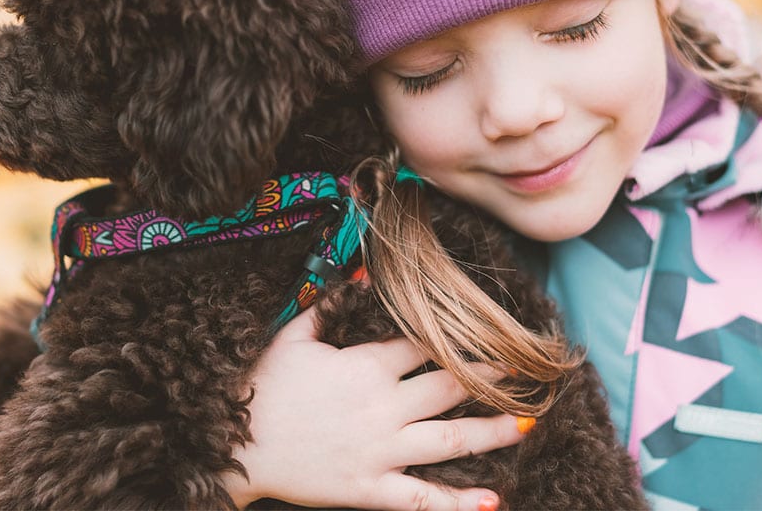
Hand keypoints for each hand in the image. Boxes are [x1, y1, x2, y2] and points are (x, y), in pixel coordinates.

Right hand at [223, 306, 526, 509]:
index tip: (491, 333)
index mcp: (365, 365)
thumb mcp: (294, 335)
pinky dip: (460, 503)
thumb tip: (365, 273)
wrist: (234, 446)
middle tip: (524, 370)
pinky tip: (495, 500)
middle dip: (490, 377)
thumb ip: (332, 303)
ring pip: (449, 440)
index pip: (425, 347)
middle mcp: (382, 407)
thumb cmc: (262, 386)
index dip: (460, 339)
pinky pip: (423, 499)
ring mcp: (380, 452)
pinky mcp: (370, 490)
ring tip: (527, 424)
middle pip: (449, 388)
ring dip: (492, 432)